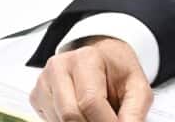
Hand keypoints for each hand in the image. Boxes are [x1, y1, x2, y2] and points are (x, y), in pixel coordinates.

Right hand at [29, 37, 151, 121]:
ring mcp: (44, 81)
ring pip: (60, 121)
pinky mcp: (36, 95)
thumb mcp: (137, 87)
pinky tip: (83, 115)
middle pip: (70, 115)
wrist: (103, 59)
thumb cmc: (119, 72)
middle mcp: (59, 67)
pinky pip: (51, 121)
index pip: (90, 101)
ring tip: (98, 115)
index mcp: (86, 59)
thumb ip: (134, 112)